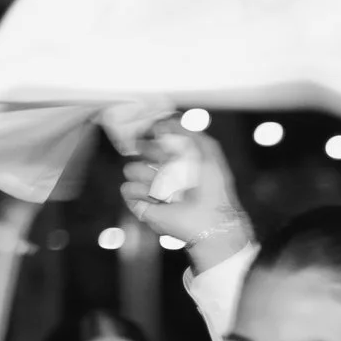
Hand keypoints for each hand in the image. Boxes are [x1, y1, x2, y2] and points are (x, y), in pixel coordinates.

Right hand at [119, 122, 251, 264]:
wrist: (210, 221)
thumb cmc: (213, 190)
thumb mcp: (209, 154)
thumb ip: (193, 134)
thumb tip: (170, 119)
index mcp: (176, 160)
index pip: (157, 140)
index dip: (155, 135)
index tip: (157, 132)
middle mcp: (161, 174)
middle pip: (140, 151)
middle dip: (149, 150)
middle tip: (164, 160)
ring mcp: (150, 190)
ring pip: (131, 169)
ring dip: (145, 173)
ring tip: (162, 186)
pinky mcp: (141, 205)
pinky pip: (127, 189)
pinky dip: (139, 191)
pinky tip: (155, 197)